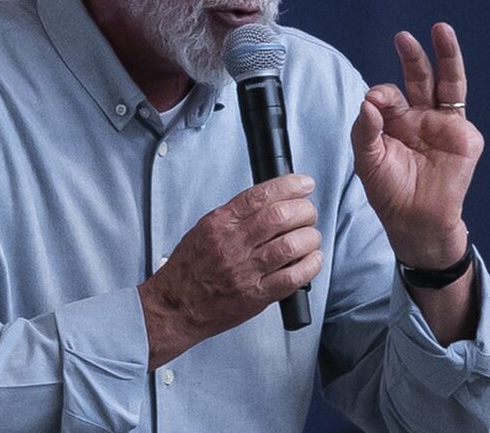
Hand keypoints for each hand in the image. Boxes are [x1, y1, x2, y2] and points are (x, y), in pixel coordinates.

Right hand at [137, 174, 321, 368]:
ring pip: (290, 245)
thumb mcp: (204, 229)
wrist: (176, 305)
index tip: (304, 185)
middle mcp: (233, 244)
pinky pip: (292, 278)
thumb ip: (235, 216)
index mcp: (219, 223)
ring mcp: (245, 270)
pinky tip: (312, 259)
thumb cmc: (189, 269)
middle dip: (304, 210)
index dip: (288, 186)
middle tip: (309, 213)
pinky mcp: (256, 295)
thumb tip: (271, 201)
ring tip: (311, 237)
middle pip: (280, 217)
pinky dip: (310, 266)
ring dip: (309, 237)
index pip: (260, 195)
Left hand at [351, 22, 481, 268]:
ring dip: (447, 57)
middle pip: (419, 78)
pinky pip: (456, 113)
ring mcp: (445, 125)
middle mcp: (421, 117)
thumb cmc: (388, 191)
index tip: (373, 101)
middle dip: (413, 56)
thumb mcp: (367, 159)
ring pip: (448, 84)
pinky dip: (445, 104)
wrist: (414, 221)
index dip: (381, 95)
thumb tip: (368, 102)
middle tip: (403, 37)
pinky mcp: (465, 138)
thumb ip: (365, 130)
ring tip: (441, 30)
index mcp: (395, 120)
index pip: (388, 96)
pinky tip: (428, 110)